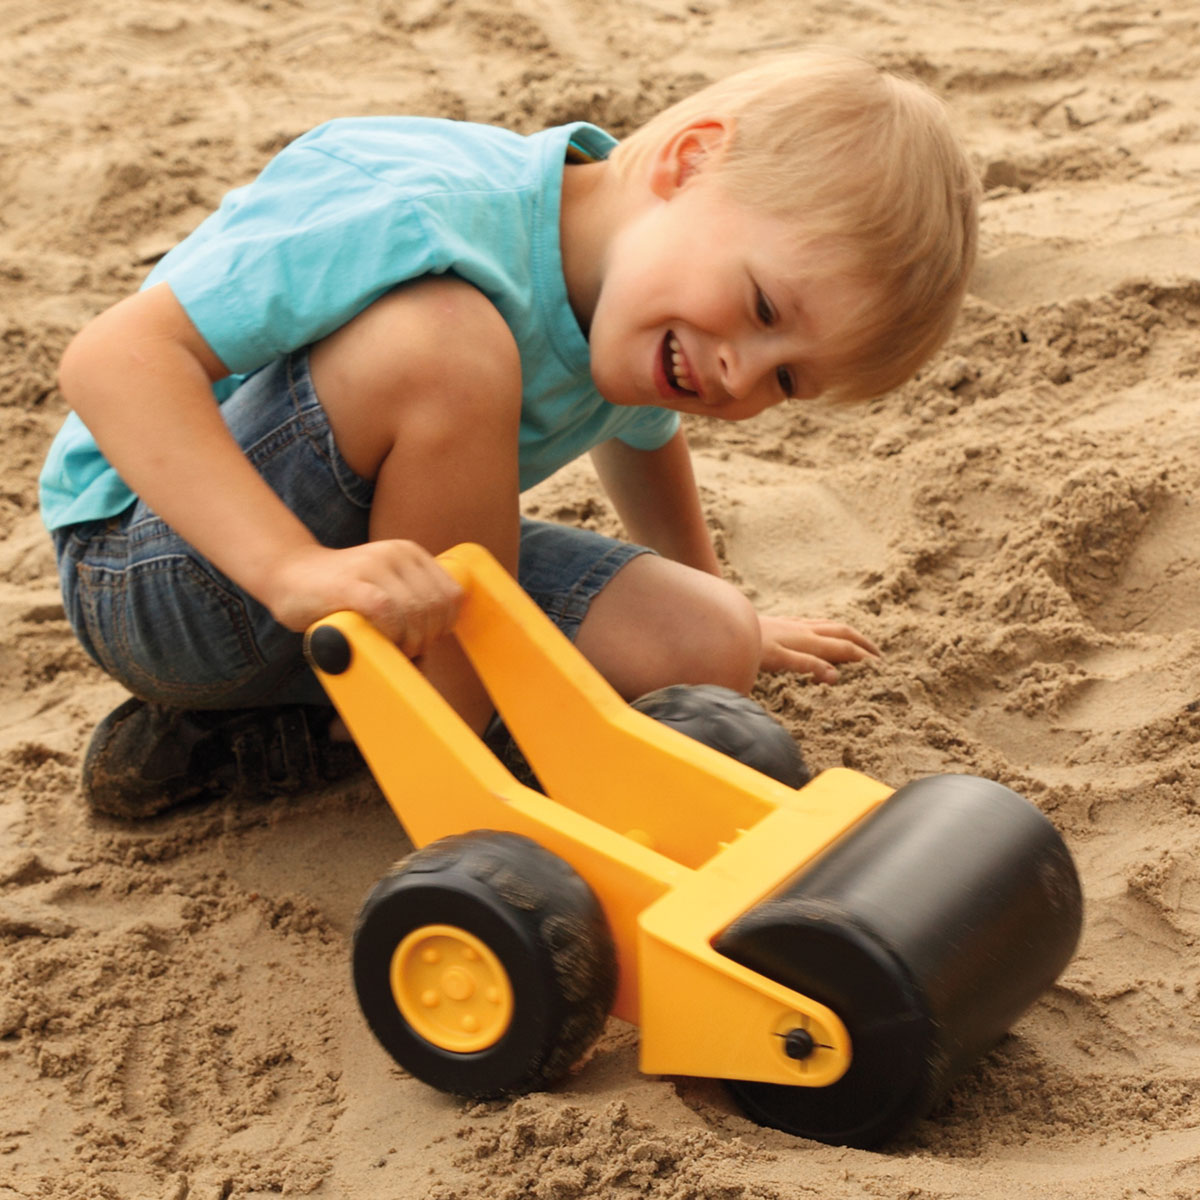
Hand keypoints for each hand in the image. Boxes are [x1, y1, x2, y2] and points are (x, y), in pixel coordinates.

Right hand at [265, 539, 463, 658]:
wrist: (288, 575)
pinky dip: (391, 633)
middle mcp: (396, 554)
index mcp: (410, 553)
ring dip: (409, 640)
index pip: (452, 594)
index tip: (425, 640)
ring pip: (415, 610)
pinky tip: (380, 641)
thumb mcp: (385, 589)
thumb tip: (429, 658)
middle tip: (406, 650)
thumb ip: (410, 608)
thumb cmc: (339, 593)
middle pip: (435, 606)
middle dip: (427, 637)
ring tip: (393, 649)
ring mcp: (373, 566)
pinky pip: (387, 611)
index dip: (444, 625)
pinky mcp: (351, 584)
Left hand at [758, 613, 880, 682]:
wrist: (725, 625)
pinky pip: (814, 622)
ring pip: (829, 625)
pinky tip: (824, 631)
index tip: (880, 667)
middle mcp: (804, 629)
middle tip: (878, 655)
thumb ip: (807, 666)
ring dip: (848, 633)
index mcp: (806, 641)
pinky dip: (828, 627)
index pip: (842, 649)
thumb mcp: (778, 661)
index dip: (862, 657)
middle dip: (862, 643)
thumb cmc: (749, 647)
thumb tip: (835, 676)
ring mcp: (794, 624)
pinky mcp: (784, 622)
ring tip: (859, 642)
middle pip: (840, 632)